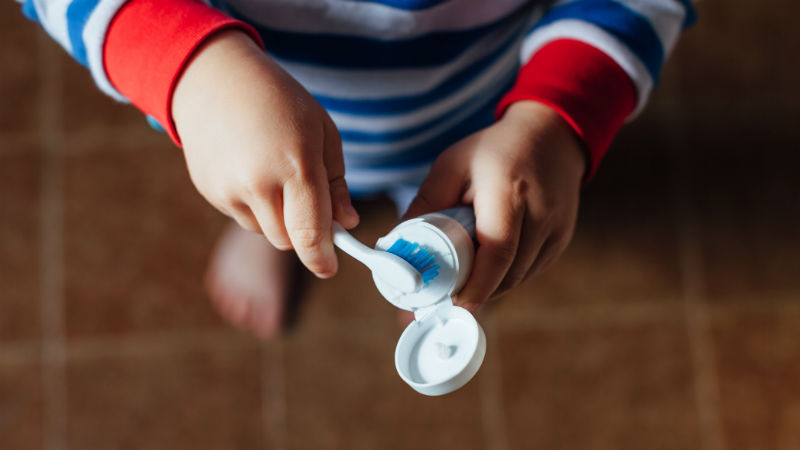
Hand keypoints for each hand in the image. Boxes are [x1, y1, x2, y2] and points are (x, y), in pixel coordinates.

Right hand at [172, 31, 358, 277]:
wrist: (215, 79)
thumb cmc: (280, 103)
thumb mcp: (322, 133)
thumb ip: (336, 184)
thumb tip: (347, 223)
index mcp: (296, 165)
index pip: (310, 234)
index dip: (322, 259)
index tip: (330, 268)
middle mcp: (259, 183)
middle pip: (288, 241)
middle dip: (304, 233)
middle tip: (309, 204)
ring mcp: (229, 189)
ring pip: (265, 232)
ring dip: (279, 219)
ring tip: (276, 174)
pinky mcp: (209, 191)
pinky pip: (242, 217)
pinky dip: (254, 206)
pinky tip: (252, 169)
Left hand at [402, 101, 584, 309]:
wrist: (550, 136)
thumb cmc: (494, 151)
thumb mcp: (451, 166)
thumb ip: (424, 204)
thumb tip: (395, 245)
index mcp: (509, 193)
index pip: (497, 252)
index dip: (474, 285)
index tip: (450, 304)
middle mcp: (541, 214)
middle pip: (506, 273)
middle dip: (474, 291)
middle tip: (442, 297)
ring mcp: (557, 230)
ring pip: (518, 279)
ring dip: (489, 285)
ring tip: (461, 278)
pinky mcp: (561, 241)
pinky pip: (529, 272)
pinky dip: (505, 276)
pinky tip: (487, 265)